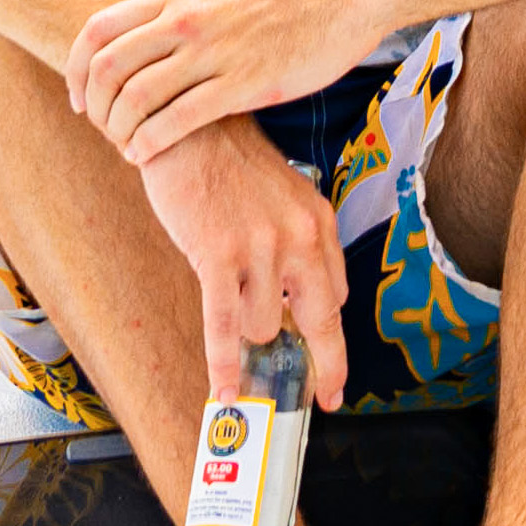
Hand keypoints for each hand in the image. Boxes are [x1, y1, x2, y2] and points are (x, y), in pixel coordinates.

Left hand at [69, 0, 371, 162]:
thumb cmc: (281, 4)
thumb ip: (177, 15)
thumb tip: (141, 42)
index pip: (98, 31)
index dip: (75, 70)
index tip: (79, 100)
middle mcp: (186, 20)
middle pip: (108, 68)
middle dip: (94, 107)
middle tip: (102, 130)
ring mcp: (214, 52)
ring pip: (137, 98)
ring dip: (120, 131)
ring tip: (126, 147)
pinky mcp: (243, 83)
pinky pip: (177, 120)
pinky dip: (150, 144)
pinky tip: (147, 156)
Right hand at [139, 115, 352, 409]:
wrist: (190, 129)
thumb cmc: (231, 168)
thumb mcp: (283, 199)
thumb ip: (296, 246)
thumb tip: (295, 306)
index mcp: (319, 221)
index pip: (336, 296)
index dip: (332, 337)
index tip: (333, 369)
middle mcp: (299, 236)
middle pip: (321, 320)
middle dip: (324, 364)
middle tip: (323, 396)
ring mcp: (261, 247)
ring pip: (262, 326)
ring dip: (245, 332)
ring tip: (227, 297)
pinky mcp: (218, 256)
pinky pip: (225, 327)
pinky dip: (225, 365)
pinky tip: (224, 392)